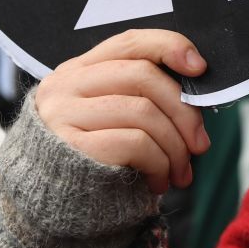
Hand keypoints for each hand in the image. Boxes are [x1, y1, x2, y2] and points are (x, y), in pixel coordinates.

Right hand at [34, 29, 210, 193]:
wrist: (48, 205)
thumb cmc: (90, 158)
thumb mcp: (107, 116)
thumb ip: (139, 96)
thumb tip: (195, 97)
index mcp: (78, 70)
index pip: (128, 42)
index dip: (168, 46)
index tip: (200, 67)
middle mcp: (66, 85)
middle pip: (142, 76)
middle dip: (183, 110)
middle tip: (200, 144)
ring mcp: (65, 115)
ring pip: (144, 112)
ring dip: (174, 146)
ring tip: (179, 172)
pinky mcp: (72, 149)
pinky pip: (135, 143)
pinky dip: (159, 163)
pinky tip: (159, 181)